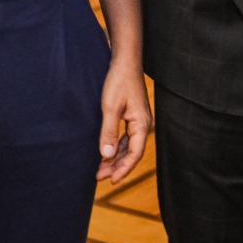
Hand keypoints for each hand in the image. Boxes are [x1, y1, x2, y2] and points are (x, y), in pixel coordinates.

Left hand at [96, 56, 150, 182]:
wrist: (125, 62)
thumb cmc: (119, 81)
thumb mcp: (110, 107)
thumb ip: (108, 132)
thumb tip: (106, 155)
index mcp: (141, 123)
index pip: (135, 153)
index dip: (124, 168)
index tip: (112, 180)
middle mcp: (143, 124)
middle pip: (132, 152)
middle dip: (117, 166)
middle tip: (100, 177)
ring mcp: (138, 121)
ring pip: (128, 146)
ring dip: (115, 158)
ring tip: (100, 169)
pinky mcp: (132, 117)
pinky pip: (126, 138)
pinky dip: (116, 147)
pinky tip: (106, 152)